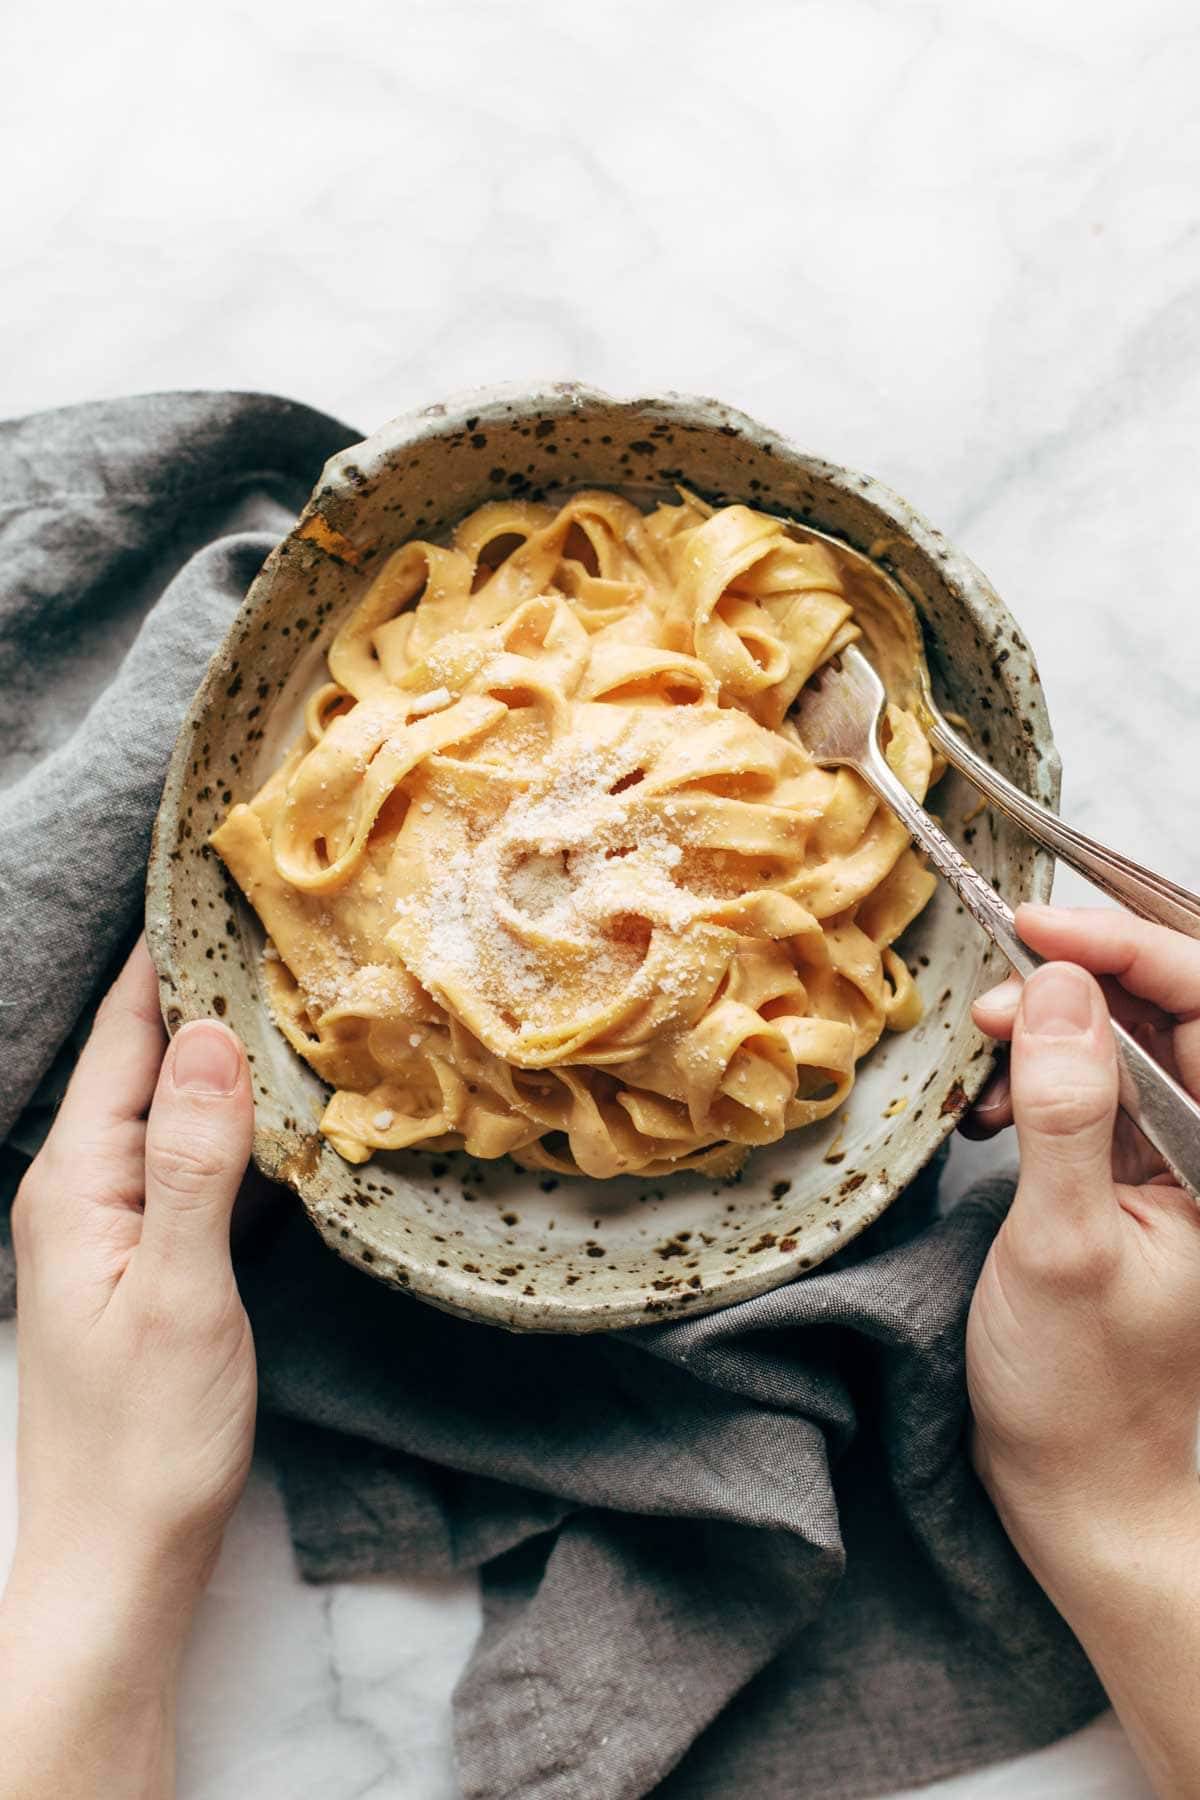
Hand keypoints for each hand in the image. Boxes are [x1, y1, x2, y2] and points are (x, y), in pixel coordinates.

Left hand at [0, 939, 255, 1798]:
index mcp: (74, 1185)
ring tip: (281, 989)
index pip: (121, 1041)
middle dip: (194, 989)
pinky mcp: (143, 1263)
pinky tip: (270, 1106)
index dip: (163, 960)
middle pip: (138, 1065)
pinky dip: (225, 1118)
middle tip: (269, 921)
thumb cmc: (145, 1437)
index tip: (209, 883)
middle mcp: (80, 1193)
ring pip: (165, 1110)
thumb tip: (208, 1036)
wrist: (120, 1559)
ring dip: (212, 1053)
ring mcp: (109, 1230)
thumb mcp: (179, 1291)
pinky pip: (183, 1160)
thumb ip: (193, 1162)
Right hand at [966, 904, 1199, 1581]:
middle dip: (1078, 982)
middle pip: (1165, 1015)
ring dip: (1047, 1030)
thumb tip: (1059, 992)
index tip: (1034, 928)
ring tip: (981, 1050)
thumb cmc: (1083, 1395)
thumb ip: (1067, 1114)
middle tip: (990, 989)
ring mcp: (1173, 1167)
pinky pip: (1089, 1095)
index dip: (1125, 950)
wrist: (1083, 1495)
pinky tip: (991, 1108)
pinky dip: (1034, 1080)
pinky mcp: (1127, 1184)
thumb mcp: (1063, 1246)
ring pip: (1120, 1047)